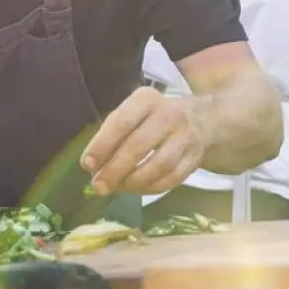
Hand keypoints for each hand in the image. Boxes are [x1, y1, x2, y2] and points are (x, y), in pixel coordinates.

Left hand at [81, 87, 206, 195]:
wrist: (201, 119)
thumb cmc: (153, 117)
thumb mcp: (133, 112)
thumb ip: (112, 135)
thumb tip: (94, 167)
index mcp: (147, 99)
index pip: (122, 122)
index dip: (103, 145)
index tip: (87, 165)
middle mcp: (169, 115)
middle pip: (140, 145)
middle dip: (116, 169)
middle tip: (99, 186)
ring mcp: (185, 137)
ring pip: (159, 165)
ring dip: (134, 182)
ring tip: (117, 188)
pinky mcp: (195, 159)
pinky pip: (172, 179)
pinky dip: (151, 188)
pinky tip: (136, 189)